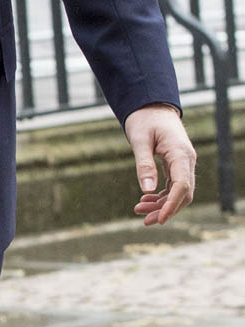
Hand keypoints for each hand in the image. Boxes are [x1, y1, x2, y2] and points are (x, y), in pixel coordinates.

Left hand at [124, 104, 195, 224]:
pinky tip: (145, 200)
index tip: (160, 219)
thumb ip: (144, 164)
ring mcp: (183, 163)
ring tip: (140, 211)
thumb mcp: (139, 140)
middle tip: (145, 220)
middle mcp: (186, 160)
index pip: (182, 186)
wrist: (151, 106)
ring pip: (178, 192)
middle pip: (183, 193)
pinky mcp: (176, 164)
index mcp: (180, 153)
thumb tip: (146, 190)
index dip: (172, 205)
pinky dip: (161, 195)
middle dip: (166, 209)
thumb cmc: (144, 119)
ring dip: (162, 204)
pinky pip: (173, 185)